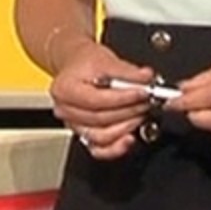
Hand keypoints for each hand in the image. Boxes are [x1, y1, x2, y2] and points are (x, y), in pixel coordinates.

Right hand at [49, 39, 157, 160]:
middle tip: (146, 101)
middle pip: (100, 118)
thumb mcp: (105, 60)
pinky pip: (99, 150)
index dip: (123, 99)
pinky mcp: (83, 135)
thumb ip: (127, 71)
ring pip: (101, 136)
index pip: (97, 100)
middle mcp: (65, 110)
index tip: (143, 92)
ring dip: (126, 127)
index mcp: (64, 90)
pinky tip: (129, 138)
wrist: (77, 68)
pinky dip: (116, 148)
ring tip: (140, 113)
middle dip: (129, 111)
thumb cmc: (85, 64)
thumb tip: (145, 77)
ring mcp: (73, 125)